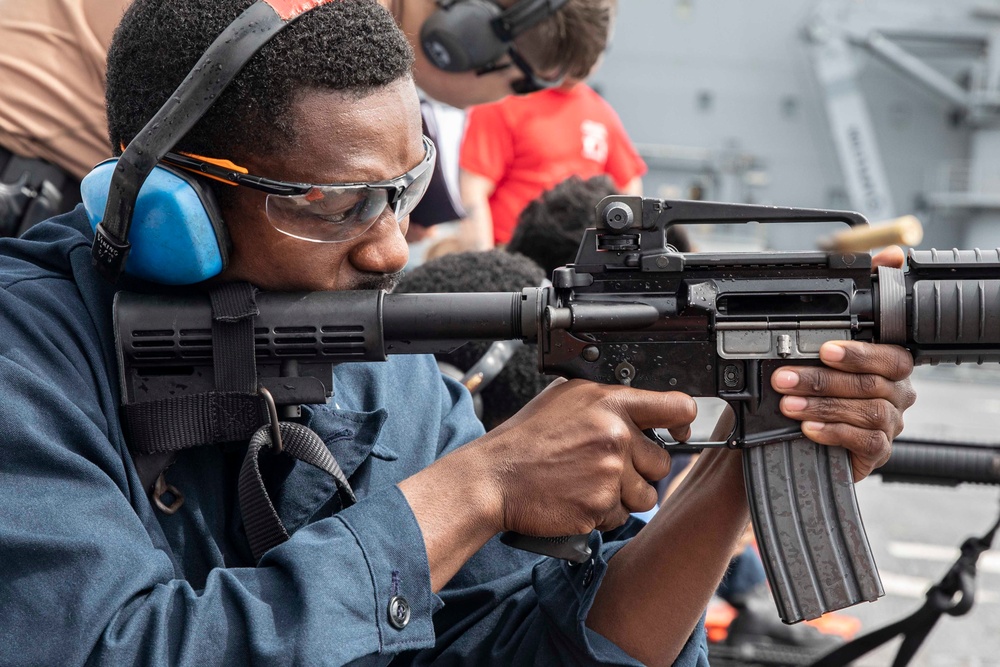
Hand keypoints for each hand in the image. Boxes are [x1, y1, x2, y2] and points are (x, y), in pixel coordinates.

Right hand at [479, 379, 695, 536]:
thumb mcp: (565, 398)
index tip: (679, 429)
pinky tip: (577, 498)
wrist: (494, 478)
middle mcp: (615, 436)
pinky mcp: (600, 506)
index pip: (676, 407)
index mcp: (610, 403)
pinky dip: (603, 514)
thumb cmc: (525, 439)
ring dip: (625, 496)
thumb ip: (605, 401)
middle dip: (640, 469)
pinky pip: (621, 517)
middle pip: (662, 461)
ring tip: (590, 484)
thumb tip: (639, 406)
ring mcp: (610, 473)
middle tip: (606, 466)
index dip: (682, 421)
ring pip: (646, 495)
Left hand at [772, 246, 915, 479]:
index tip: (824, 349)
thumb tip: (881, 259)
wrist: (792, 439)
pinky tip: (808, 429)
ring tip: (787, 404)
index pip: (889, 353)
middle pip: (872, 383)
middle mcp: (895, 392)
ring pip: (866, 411)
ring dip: (822, 405)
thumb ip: (838, 310)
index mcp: (887, 364)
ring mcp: (889, 423)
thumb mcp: (812, 348)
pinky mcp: (877, 451)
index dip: (859, 351)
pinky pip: (864, 441)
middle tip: (784, 378)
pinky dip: (833, 433)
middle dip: (823, 379)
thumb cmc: (809, 389)